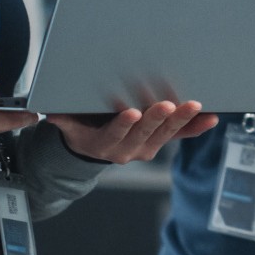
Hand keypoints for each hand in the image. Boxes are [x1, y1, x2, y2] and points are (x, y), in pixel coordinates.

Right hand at [48, 101, 219, 164]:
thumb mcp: (69, 125)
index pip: (114, 134)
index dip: (123, 124)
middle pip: (144, 134)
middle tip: (167, 105)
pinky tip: (210, 119)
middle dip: (157, 118)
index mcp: (105, 144)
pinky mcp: (160, 141)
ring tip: (194, 106)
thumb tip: (44, 110)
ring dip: (181, 120)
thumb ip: (62, 118)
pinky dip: (196, 128)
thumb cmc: (83, 128)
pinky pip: (180, 136)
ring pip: (166, 134)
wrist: (95, 147)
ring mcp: (147, 147)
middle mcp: (128, 150)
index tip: (131, 113)